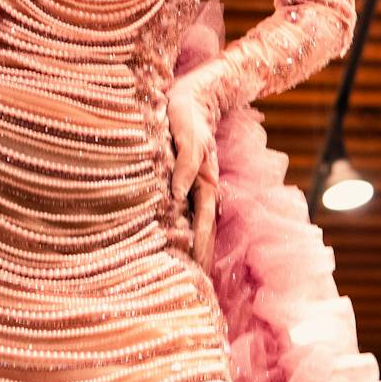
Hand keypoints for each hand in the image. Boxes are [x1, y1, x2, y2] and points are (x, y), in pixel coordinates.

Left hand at [166, 58, 225, 274]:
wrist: (197, 93)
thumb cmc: (187, 112)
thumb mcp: (186, 135)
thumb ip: (184, 165)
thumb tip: (176, 196)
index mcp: (204, 181)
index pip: (201, 225)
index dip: (198, 249)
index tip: (196, 275)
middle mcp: (203, 187)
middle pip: (202, 230)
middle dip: (199, 257)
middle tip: (195, 288)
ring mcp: (197, 183)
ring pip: (197, 221)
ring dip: (195, 246)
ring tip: (191, 272)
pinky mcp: (189, 175)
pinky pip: (190, 208)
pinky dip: (189, 227)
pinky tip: (182, 239)